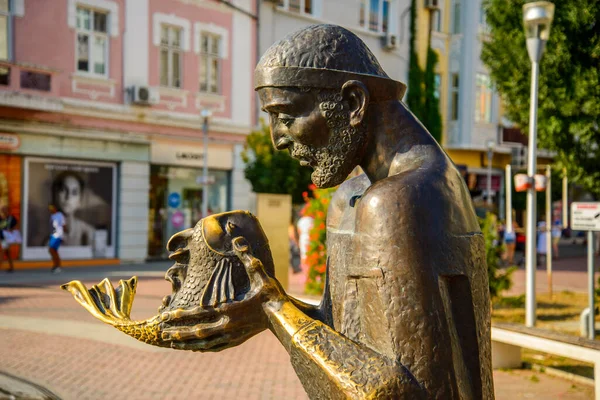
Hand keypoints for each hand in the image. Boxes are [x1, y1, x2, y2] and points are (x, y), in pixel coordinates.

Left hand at [159, 237, 286, 351]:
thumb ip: (246, 255)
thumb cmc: (271, 293)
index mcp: (230, 308)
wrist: (284, 315)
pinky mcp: (237, 341)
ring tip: (171, 342)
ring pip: (204, 343)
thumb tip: (236, 238)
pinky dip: (201, 347)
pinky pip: (214, 347)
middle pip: (198, 331)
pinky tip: (193, 348)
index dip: (182, 315)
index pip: (200, 313)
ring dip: (186, 343)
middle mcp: (228, 325)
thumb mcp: (259, 271)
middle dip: (178, 331)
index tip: (167, 315)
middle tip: (162, 331)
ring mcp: (232, 336)